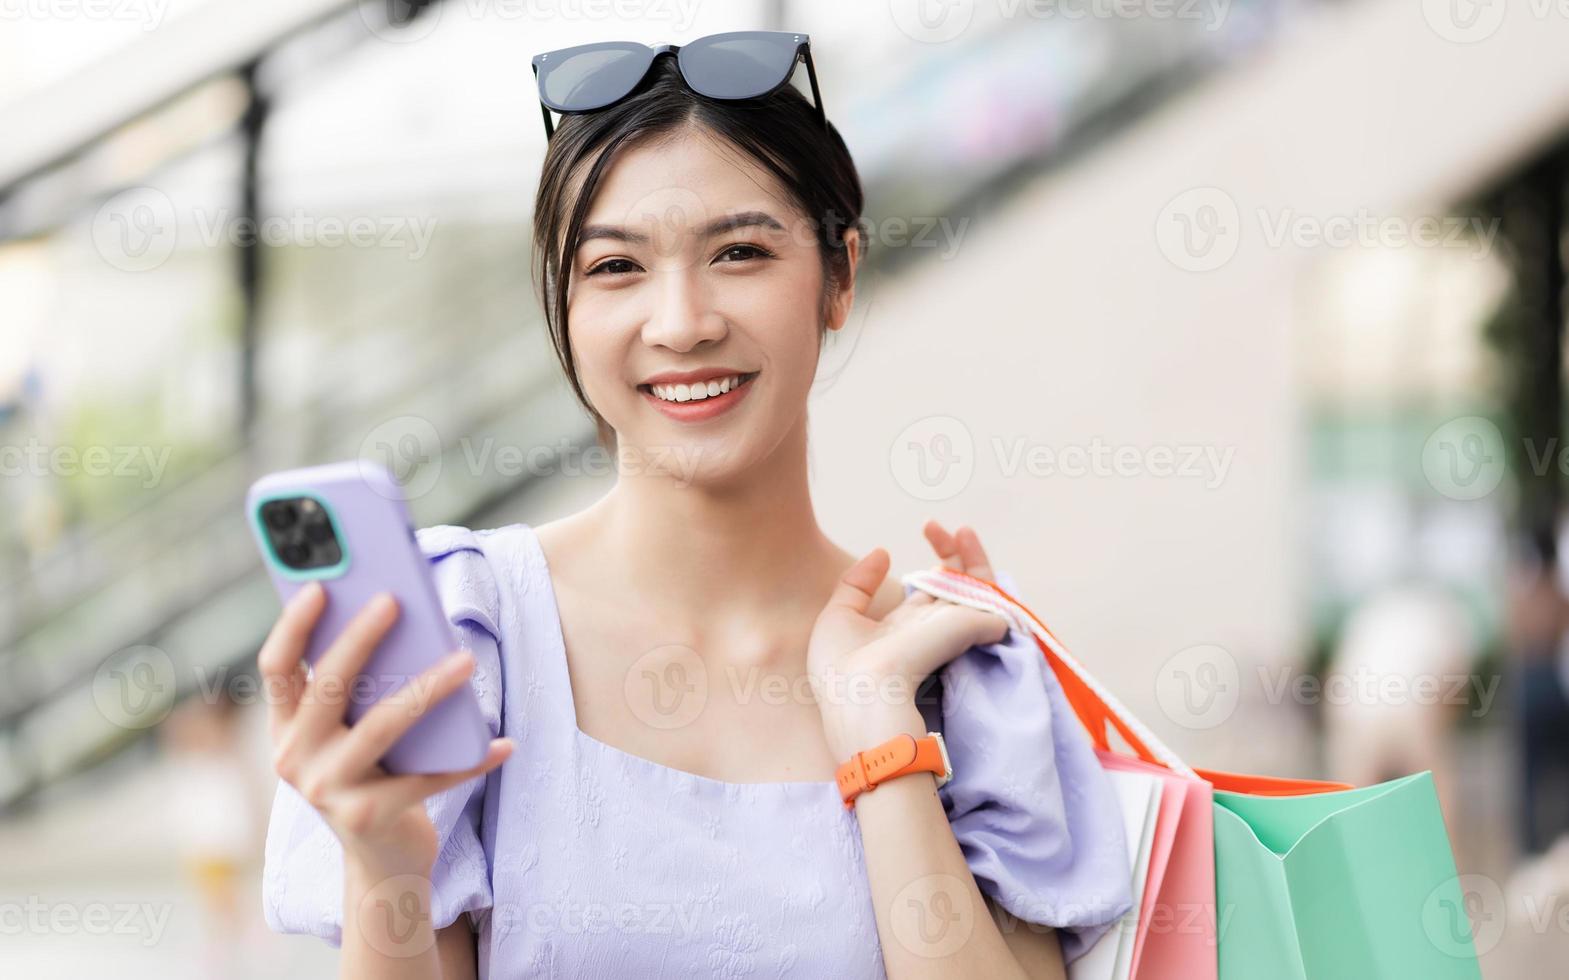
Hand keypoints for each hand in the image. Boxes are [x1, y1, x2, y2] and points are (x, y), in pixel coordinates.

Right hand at [259, 583, 511, 875]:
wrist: (382, 862)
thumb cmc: (374, 776)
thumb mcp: (353, 733)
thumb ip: (361, 689)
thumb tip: (405, 622)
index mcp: (285, 728)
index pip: (276, 668)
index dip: (293, 626)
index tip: (318, 585)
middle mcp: (294, 758)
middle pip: (328, 686)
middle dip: (359, 638)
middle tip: (395, 600)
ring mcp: (328, 790)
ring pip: (382, 726)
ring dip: (429, 689)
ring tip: (468, 661)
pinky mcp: (368, 818)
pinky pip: (429, 779)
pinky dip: (471, 761)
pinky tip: (504, 744)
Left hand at [808, 521, 1008, 761]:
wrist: (861, 695)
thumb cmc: (842, 670)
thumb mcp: (839, 617)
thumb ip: (857, 584)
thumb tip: (883, 552)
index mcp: (908, 627)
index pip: (932, 590)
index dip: (936, 559)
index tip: (929, 528)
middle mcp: (934, 627)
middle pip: (957, 586)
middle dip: (958, 553)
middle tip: (945, 527)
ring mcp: (951, 627)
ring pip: (977, 587)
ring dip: (973, 553)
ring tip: (963, 528)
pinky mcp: (966, 626)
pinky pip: (987, 597)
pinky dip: (982, 568)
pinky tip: (966, 539)